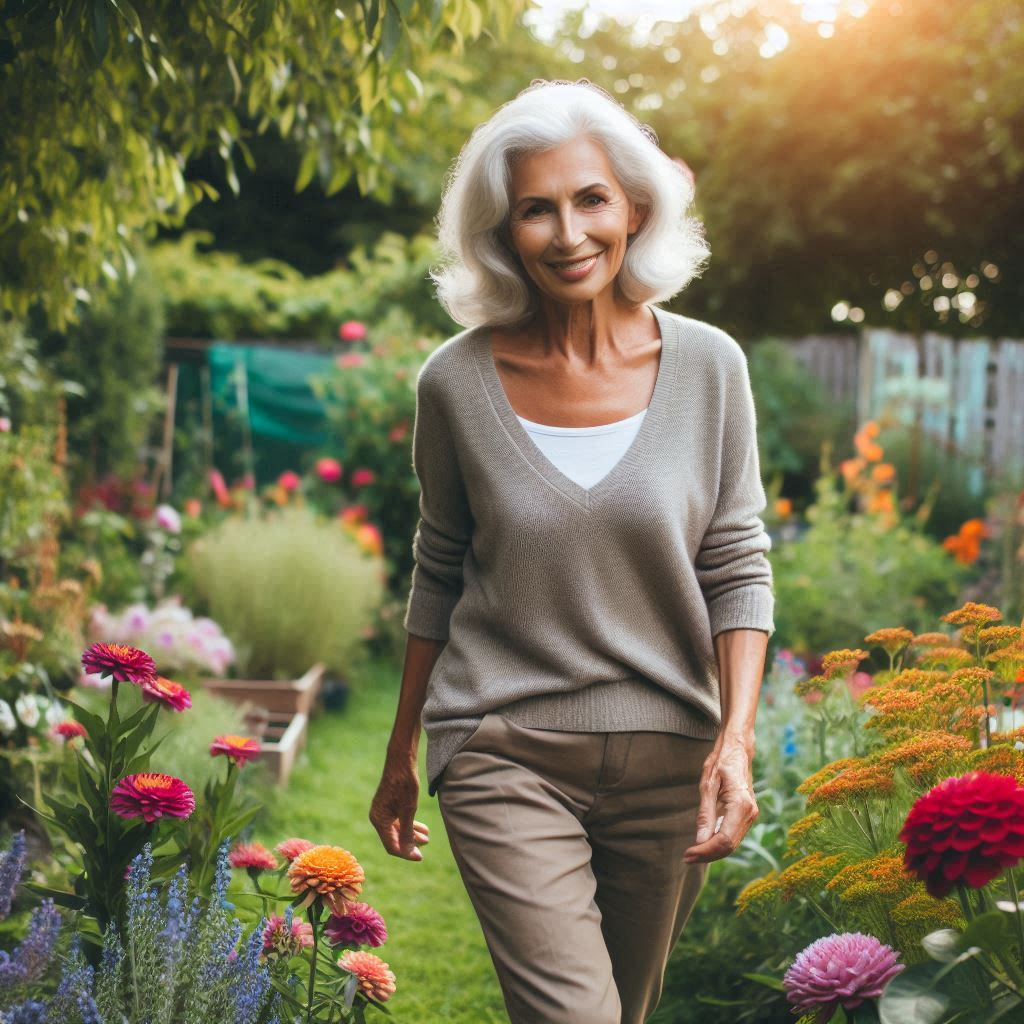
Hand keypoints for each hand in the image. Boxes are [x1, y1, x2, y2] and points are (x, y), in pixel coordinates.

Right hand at [369, 756, 430, 861]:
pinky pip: (399, 820)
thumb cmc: (404, 783)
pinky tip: (423, 828)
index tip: (421, 857)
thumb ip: (407, 833)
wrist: (402, 759)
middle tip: (426, 845)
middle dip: (411, 843)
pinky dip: (410, 824)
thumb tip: (408, 853)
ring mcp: (383, 810)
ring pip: (398, 829)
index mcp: (379, 820)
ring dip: (412, 834)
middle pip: (394, 838)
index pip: (392, 846)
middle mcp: (378, 817)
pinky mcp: (389, 804)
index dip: (406, 853)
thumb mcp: (408, 810)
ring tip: (427, 838)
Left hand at [682, 734, 757, 863]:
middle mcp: (750, 814)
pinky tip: (703, 843)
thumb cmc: (721, 762)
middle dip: (707, 855)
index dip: (705, 851)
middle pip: (728, 846)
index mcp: (741, 805)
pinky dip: (718, 843)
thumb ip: (705, 814)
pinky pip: (733, 835)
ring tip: (692, 853)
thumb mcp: (708, 785)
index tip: (687, 854)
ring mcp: (751, 815)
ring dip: (712, 851)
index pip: (723, 840)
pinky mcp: (747, 815)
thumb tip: (700, 840)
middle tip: (686, 857)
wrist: (737, 749)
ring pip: (732, 843)